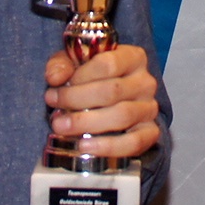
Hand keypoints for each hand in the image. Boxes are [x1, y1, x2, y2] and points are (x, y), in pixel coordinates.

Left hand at [44, 43, 161, 159]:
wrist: (107, 103)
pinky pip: (135, 142)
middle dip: (76, 100)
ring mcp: (149, 108)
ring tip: (62, 126)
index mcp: (132, 57)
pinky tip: (85, 146)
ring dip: (87, 123)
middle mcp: (145, 82)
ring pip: (122, 116)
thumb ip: (62, 65)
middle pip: (112, 91)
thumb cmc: (91, 79)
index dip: (80, 76)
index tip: (57, 85)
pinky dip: (108, 147)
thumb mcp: (74, 64)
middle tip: (54, 107)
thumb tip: (55, 77)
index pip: (108, 63)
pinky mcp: (150, 132)